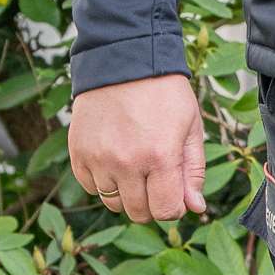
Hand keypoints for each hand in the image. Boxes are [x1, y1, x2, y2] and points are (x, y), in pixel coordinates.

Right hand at [69, 74, 205, 222]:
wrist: (125, 62)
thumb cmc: (164, 94)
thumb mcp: (191, 128)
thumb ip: (193, 171)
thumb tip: (195, 208)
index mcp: (160, 157)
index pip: (165, 211)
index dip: (173, 208)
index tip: (174, 194)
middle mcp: (126, 162)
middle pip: (138, 212)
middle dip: (152, 203)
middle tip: (156, 179)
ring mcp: (98, 159)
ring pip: (113, 204)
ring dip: (126, 193)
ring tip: (135, 166)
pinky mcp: (79, 153)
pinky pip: (90, 187)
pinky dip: (103, 181)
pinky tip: (114, 160)